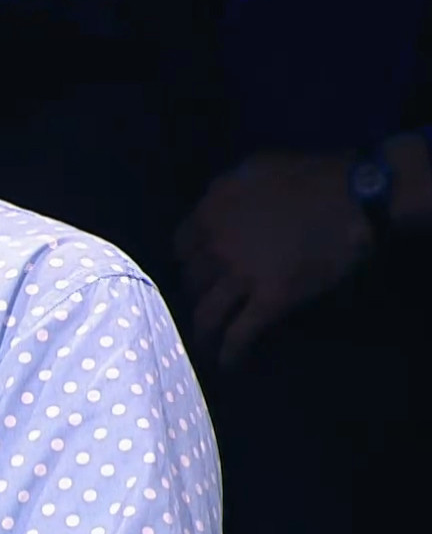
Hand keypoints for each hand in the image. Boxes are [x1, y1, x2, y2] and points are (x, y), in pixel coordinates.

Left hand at [174, 151, 372, 365]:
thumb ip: (225, 191)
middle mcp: (216, 245)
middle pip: (192, 281)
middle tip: (202, 308)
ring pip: (207, 311)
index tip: (195, 273)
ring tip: (201, 346)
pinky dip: (230, 352)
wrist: (352, 195)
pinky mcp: (272, 298)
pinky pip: (241, 331)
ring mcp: (242, 274)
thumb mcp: (251, 169)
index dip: (187, 263)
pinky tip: (227, 365)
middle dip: (194, 297)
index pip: (180, 246)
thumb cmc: (308, 175)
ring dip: (202, 332)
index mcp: (209, 211)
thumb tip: (213, 205)